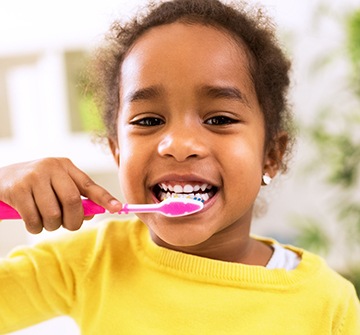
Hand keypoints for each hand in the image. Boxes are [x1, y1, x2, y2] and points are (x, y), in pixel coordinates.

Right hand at [0, 158, 121, 233]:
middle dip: (73, 221)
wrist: (0, 179)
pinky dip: (35, 227)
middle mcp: (52, 168)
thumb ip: (76, 197)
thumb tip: (92, 214)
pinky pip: (33, 220)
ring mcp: (33, 177)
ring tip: (45, 221)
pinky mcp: (17, 189)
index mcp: (66, 166)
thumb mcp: (57, 185)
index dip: (104, 198)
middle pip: (72, 201)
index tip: (117, 208)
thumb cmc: (36, 185)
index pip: (89, 184)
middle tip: (69, 226)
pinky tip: (31, 221)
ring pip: (53, 214)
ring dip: (51, 226)